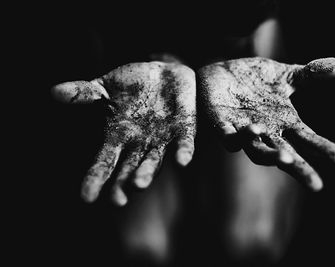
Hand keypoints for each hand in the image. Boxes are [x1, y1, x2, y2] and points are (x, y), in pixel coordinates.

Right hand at [52, 62, 195, 204]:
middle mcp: (140, 144)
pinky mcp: (184, 128)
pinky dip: (183, 152)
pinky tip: (182, 161)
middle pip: (130, 170)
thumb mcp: (105, 87)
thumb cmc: (131, 86)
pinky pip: (185, 143)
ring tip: (139, 185)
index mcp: (118, 137)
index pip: (104, 162)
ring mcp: (162, 139)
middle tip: (118, 200)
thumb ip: (84, 93)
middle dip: (123, 184)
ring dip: (148, 172)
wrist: (163, 74)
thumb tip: (54, 92)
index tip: (86, 198)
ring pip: (155, 161)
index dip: (96, 179)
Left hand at [198, 57, 334, 190]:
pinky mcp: (220, 122)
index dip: (322, 148)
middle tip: (316, 185)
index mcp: (283, 121)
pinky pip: (227, 136)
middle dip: (299, 168)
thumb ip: (310, 74)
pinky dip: (234, 138)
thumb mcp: (285, 74)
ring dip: (270, 156)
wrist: (222, 72)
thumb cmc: (255, 79)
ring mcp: (242, 129)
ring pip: (256, 150)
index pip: (306, 138)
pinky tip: (240, 137)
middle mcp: (265, 130)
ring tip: (285, 159)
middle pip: (285, 154)